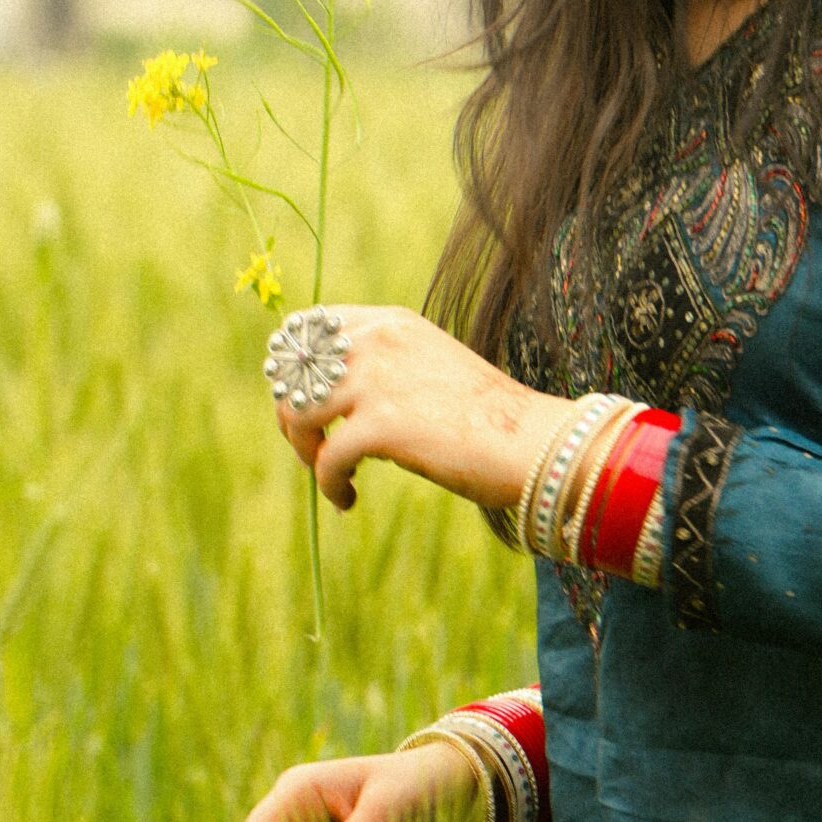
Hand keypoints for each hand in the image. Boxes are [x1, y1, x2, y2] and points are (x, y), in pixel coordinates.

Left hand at [267, 303, 569, 515]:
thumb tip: (325, 399)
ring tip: (332, 475)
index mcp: (390, 322)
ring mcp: (378, 379)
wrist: (530, 441)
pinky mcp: (381, 425)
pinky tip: (348, 500)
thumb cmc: (484, 415)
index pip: (307, 326)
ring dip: (305, 451)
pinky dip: (329, 485)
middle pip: (292, 372)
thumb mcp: (427, 366)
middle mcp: (378, 339)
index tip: (302, 403)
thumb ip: (381, 367)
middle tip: (313, 449)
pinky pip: (326, 458)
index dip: (293, 366)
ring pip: (298, 412)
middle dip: (292, 416)